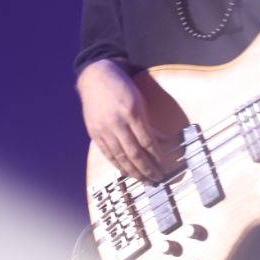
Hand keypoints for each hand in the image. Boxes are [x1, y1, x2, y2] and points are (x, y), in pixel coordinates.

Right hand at [76, 59, 167, 182]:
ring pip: (120, 157)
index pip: (147, 141)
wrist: (96, 78)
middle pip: (134, 153)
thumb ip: (150, 123)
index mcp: (132, 112)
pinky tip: (127, 173)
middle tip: (157, 179)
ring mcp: (104, 129)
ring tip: (144, 180)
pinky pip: (108, 154)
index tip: (165, 166)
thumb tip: (164, 142)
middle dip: (147, 169)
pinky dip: (118, 166)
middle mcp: (117, 123)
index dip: (157, 156)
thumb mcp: (141, 101)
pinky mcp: (94, 134)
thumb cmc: (122, 88)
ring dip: (134, 172)